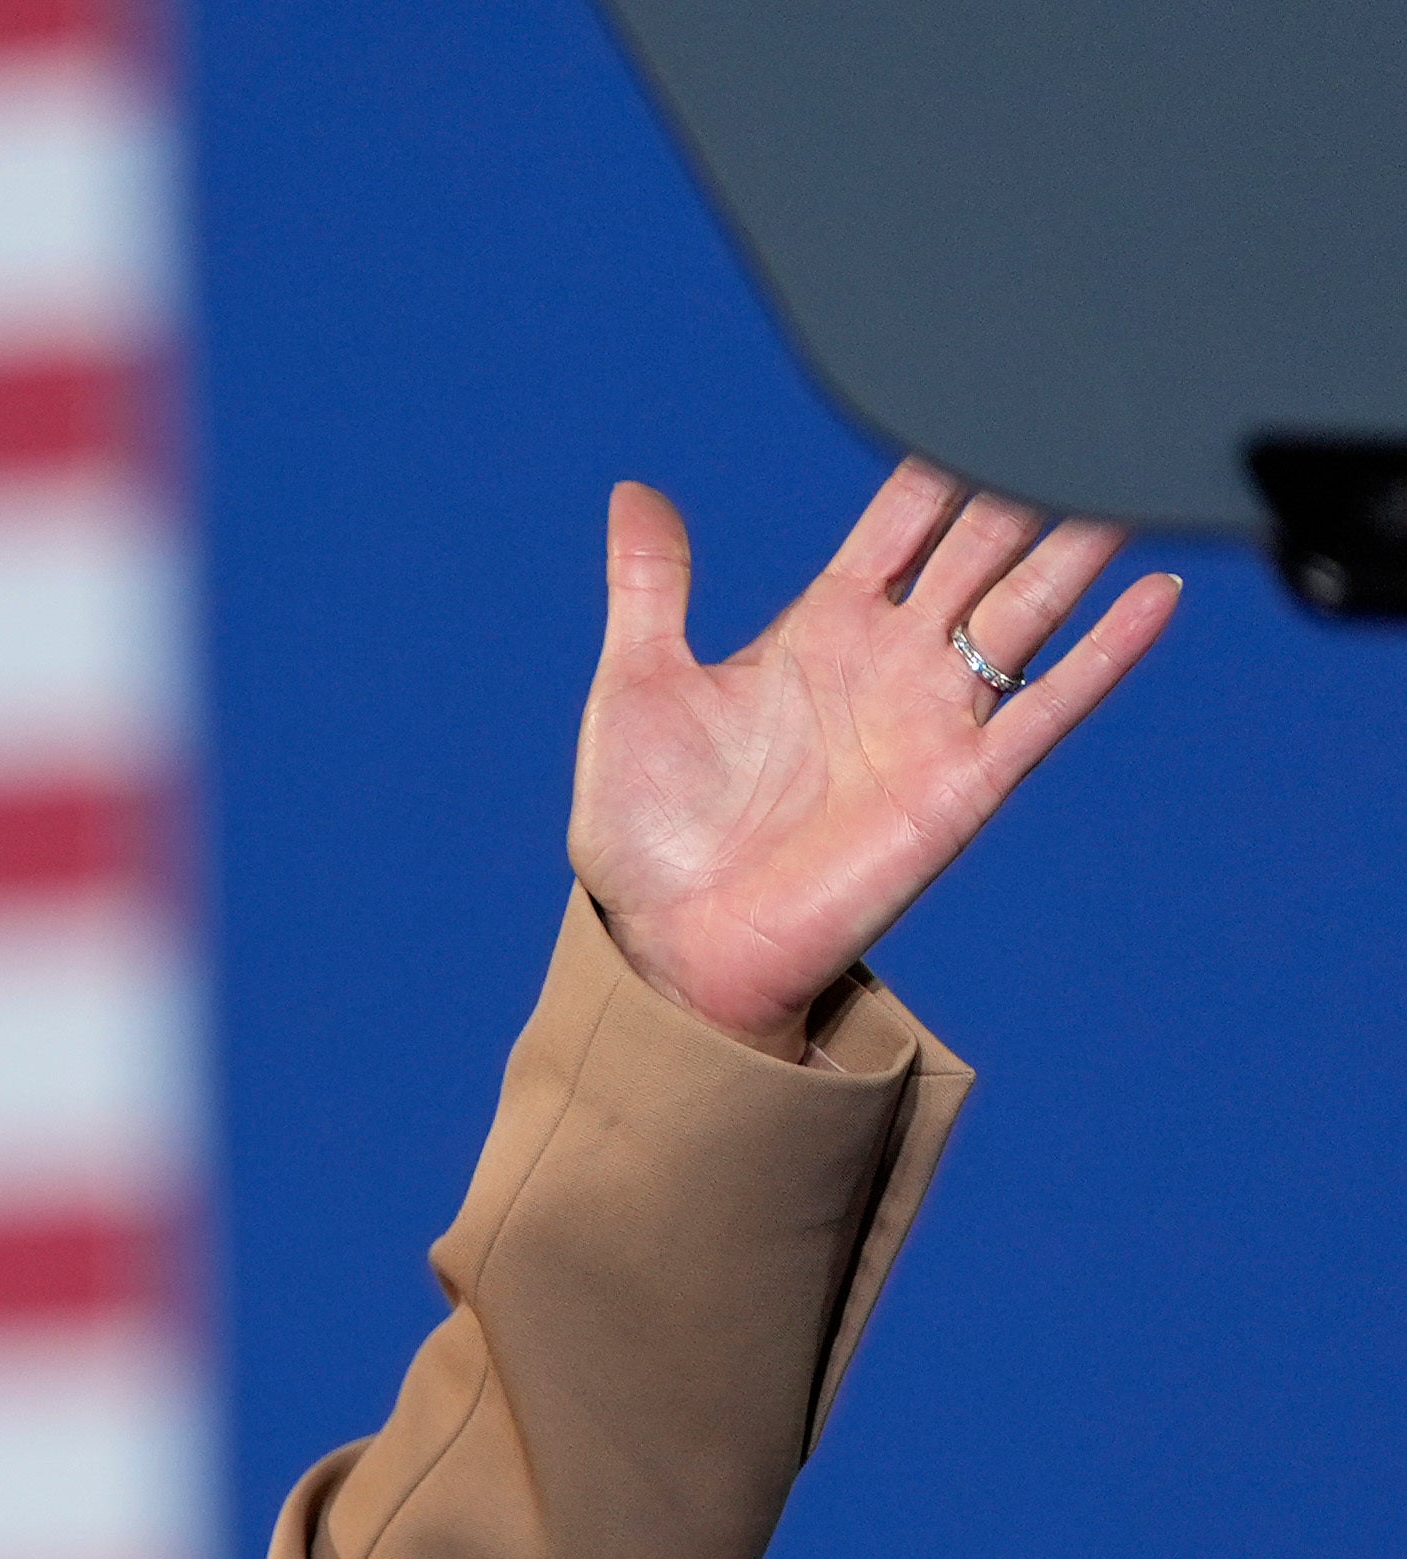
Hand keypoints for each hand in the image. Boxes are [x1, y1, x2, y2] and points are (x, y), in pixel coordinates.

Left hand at [568, 463, 1178, 1055]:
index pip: (905, 517)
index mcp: (822, 627)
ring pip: (1029, 606)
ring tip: (1135, 473)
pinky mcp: (962, 785)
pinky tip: (1153, 596)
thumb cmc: (650, 835)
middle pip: (984, 544)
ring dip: (1080, 545)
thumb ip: (651, 588)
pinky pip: (1049, 709)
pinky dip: (1107, 654)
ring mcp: (934, 718)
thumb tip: (634, 492)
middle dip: (1026, 481)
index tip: (983, 380)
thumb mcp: (636, 690)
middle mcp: (893, 661)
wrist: (669, 949)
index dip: (942, 455)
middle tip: (1078, 402)